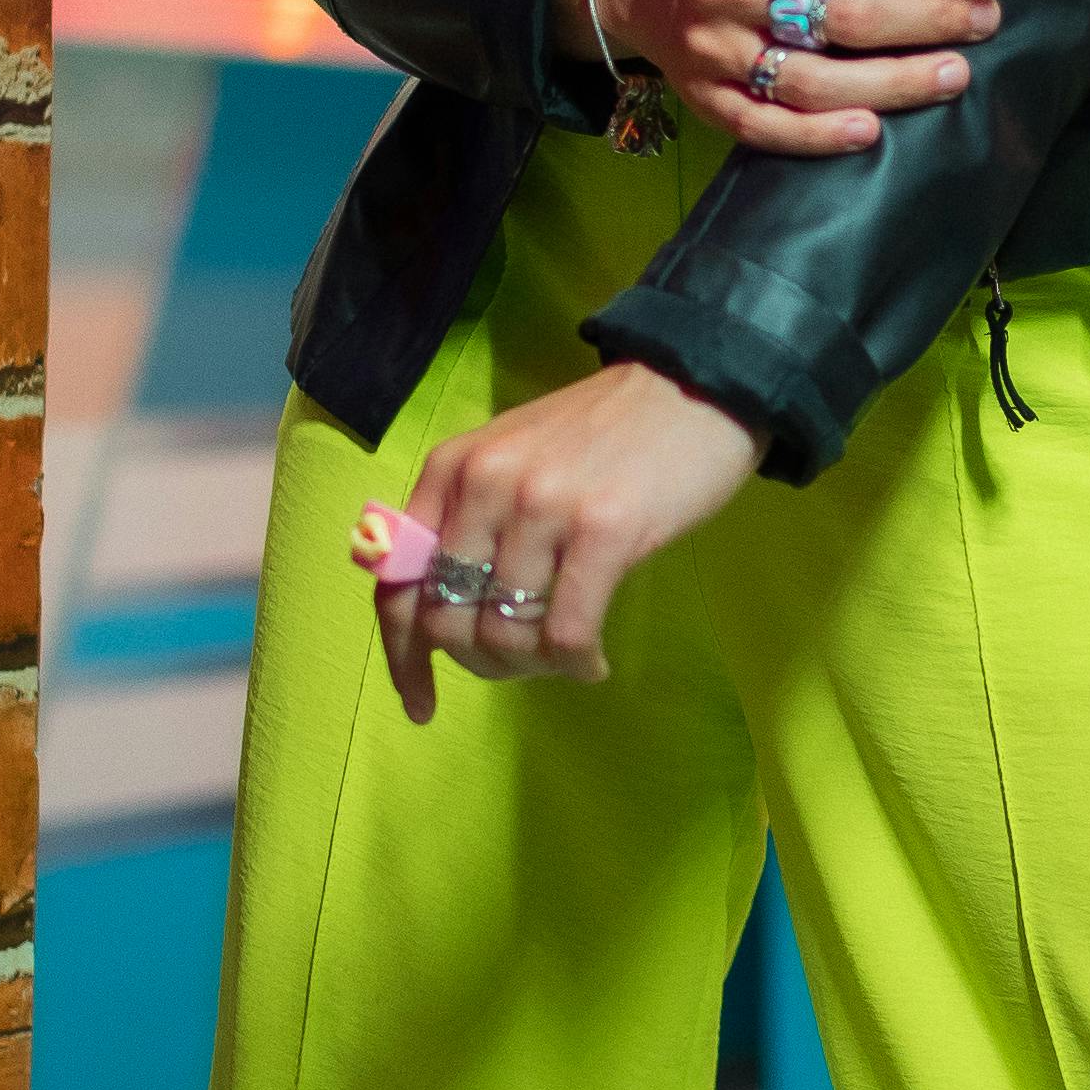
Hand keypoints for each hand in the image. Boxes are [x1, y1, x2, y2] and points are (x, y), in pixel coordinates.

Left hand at [352, 362, 760, 717]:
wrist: (692, 386)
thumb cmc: (603, 434)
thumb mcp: (512, 460)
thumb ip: (469, 521)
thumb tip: (442, 615)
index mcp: (451, 468)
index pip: (396, 584)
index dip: (402, 657)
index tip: (421, 703)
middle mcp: (484, 484)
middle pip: (445, 621)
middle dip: (481, 665)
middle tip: (523, 668)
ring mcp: (542, 506)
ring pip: (502, 634)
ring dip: (532, 668)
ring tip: (565, 660)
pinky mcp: (603, 530)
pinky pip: (565, 633)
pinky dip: (575, 663)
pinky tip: (593, 662)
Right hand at [565, 0, 1002, 157]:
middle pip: (844, 12)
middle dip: (927, 18)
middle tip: (984, 20)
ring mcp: (714, 47)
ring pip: (814, 78)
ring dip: (895, 81)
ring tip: (954, 73)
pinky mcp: (705, 97)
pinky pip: (767, 126)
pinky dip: (822, 134)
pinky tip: (873, 131)